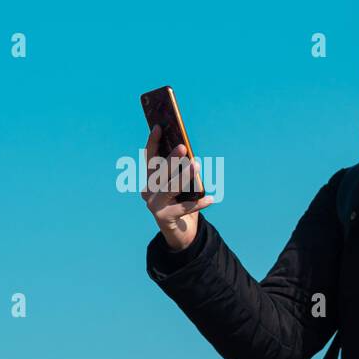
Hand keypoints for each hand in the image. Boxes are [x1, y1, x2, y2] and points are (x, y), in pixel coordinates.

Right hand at [141, 123, 212, 251]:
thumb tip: (190, 154)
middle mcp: (148, 191)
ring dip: (184, 177)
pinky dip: (198, 203)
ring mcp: (154, 206)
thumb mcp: (180, 185)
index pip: (150, 158)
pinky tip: (211, 198)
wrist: (179, 233)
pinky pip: (184, 208)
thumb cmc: (181, 202)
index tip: (159, 126)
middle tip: (183, 147)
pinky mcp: (164, 218)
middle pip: (159, 172)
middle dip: (171, 159)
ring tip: (196, 165)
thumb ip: (181, 171)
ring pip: (169, 188)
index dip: (153, 142)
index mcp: (150, 179)